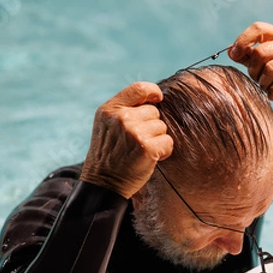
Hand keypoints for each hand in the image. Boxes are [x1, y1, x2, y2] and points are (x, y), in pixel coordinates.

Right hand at [80, 82, 172, 198]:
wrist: (104, 184)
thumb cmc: (109, 155)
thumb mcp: (107, 126)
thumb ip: (124, 110)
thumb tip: (153, 100)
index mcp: (109, 109)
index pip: (138, 89)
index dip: (153, 92)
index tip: (158, 98)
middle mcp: (121, 118)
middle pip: (154, 111)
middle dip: (152, 126)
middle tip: (138, 142)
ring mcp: (134, 132)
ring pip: (162, 127)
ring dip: (158, 140)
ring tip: (142, 150)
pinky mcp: (146, 147)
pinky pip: (168, 142)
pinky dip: (164, 152)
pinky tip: (150, 158)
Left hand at [228, 21, 272, 118]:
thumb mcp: (261, 65)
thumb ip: (247, 56)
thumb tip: (231, 51)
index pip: (258, 28)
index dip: (243, 41)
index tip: (235, 55)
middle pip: (261, 52)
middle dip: (254, 70)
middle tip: (257, 79)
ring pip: (270, 69)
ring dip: (264, 83)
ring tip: (267, 87)